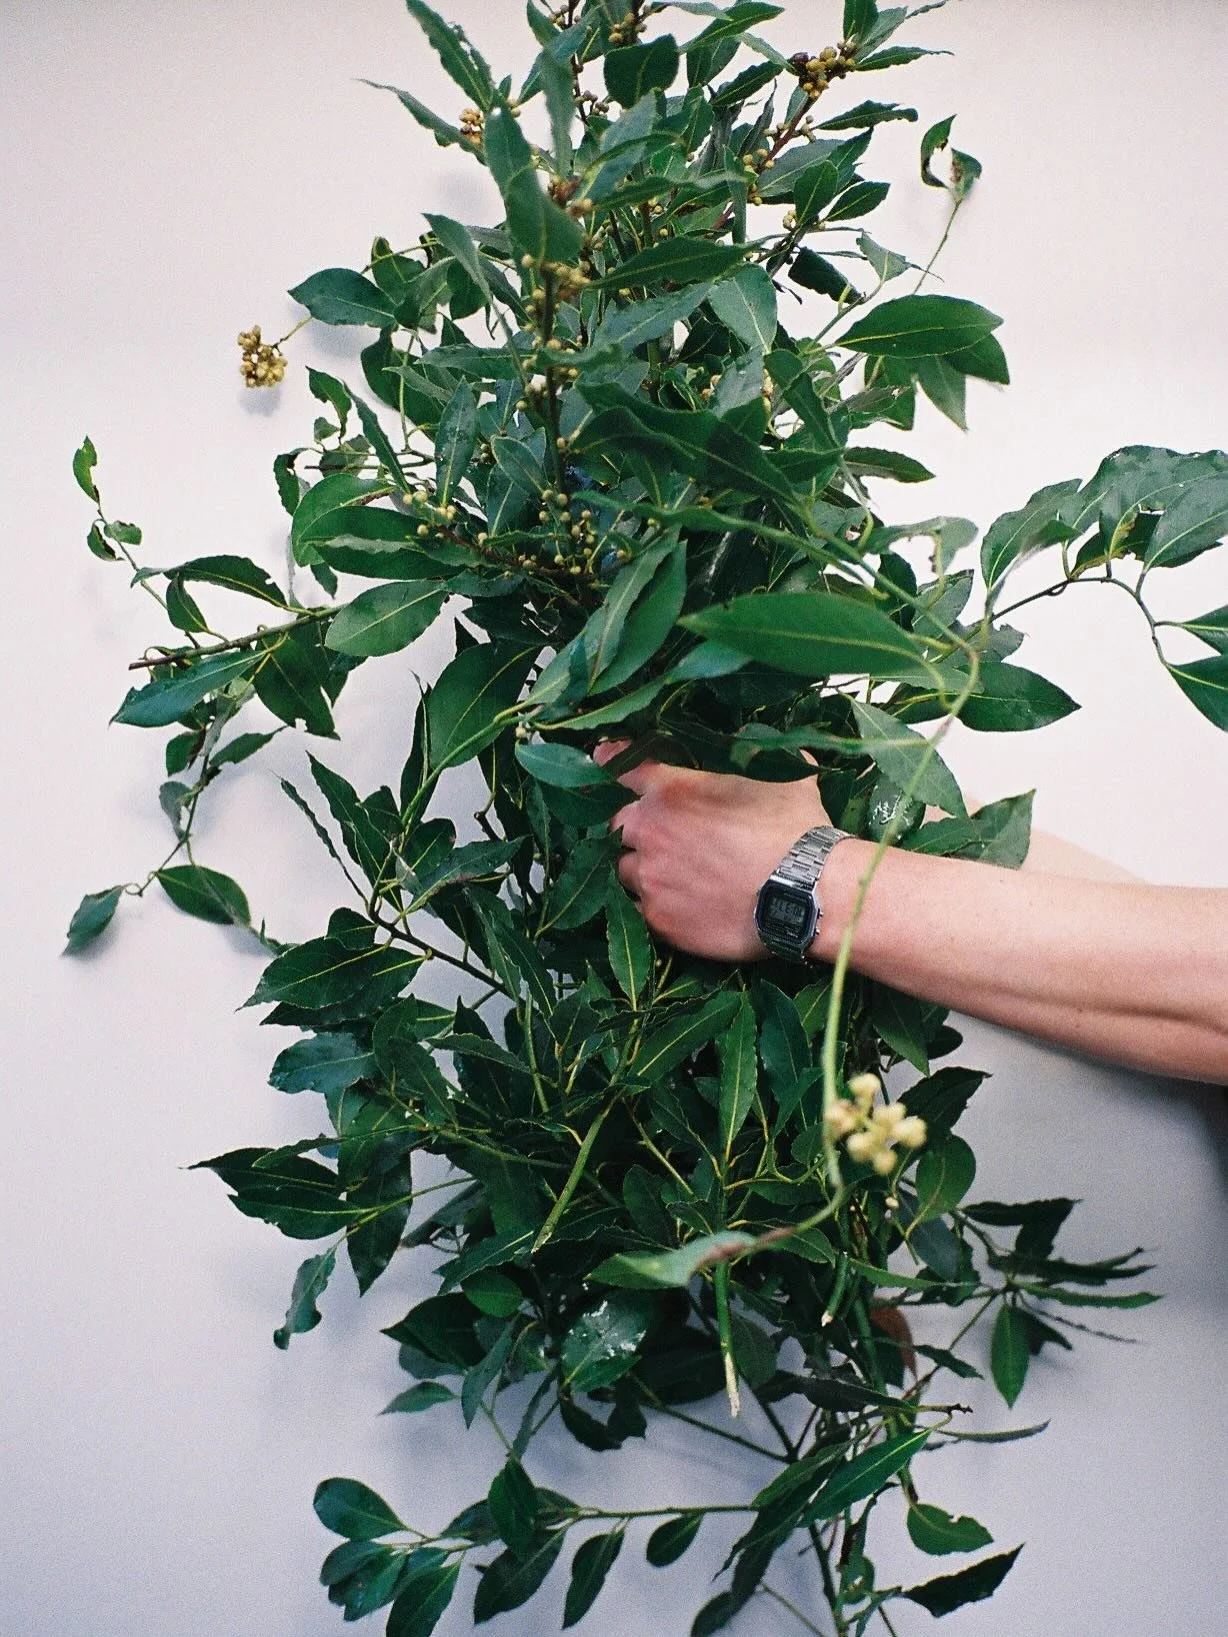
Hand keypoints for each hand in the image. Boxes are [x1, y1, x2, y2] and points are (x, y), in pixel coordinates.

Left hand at [594, 742, 830, 961]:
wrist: (808, 891)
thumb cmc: (795, 829)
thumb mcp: (780, 776)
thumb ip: (757, 756)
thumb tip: (760, 740)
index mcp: (670, 790)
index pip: (622, 768)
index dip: (612, 761)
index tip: (603, 757)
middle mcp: (650, 831)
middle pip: (617, 826)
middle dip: (633, 828)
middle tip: (655, 835)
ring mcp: (651, 878)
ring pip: (623, 870)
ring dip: (640, 868)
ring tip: (666, 875)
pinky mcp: (659, 920)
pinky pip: (637, 909)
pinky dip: (650, 904)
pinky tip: (672, 905)